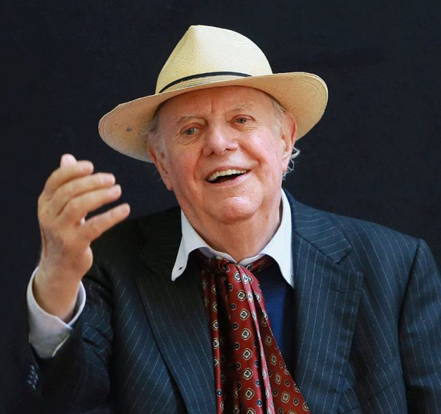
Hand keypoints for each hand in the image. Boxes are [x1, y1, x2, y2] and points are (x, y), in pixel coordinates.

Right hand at [34, 154, 129, 319]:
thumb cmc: (64, 231)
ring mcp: (60, 231)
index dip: (73, 171)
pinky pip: (94, 226)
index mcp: (45, 203)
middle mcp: (48, 216)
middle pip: (69, 192)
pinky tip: (125, 209)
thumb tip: (68, 157)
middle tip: (111, 179)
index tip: (91, 166)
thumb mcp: (60, 208)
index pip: (55, 181)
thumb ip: (66, 184)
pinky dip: (112, 216)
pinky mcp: (74, 244)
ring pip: (79, 206)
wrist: (60, 266)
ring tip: (117, 190)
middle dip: (92, 182)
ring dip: (101, 196)